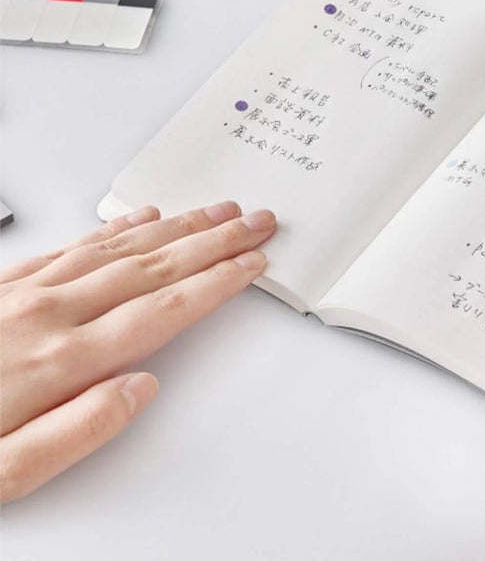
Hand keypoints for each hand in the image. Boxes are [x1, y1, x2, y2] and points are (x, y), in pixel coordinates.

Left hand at [0, 201, 274, 501]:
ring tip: (215, 210)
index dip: (216, 283)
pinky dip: (115, 229)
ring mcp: (24, 292)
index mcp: (59, 362)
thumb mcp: (0, 478)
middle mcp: (48, 314)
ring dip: (177, 227)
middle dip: (214, 239)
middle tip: (255, 219)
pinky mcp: (2, 284)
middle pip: (154, 267)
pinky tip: (138, 220)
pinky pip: (74, 245)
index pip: (162, 311)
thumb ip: (77, 432)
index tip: (251, 262)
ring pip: (120, 248)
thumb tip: (141, 389)